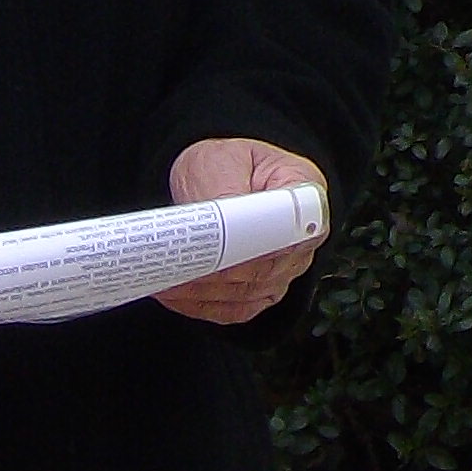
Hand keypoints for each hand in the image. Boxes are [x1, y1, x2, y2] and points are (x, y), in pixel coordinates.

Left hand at [158, 138, 329, 325]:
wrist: (217, 175)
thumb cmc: (226, 163)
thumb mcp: (223, 161)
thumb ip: (227, 192)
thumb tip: (225, 230)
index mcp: (307, 195)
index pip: (289, 230)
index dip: (254, 244)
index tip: (217, 249)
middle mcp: (303, 238)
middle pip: (265, 269)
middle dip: (217, 273)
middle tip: (177, 268)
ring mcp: (285, 269)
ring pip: (246, 293)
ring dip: (202, 292)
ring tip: (164, 280)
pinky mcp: (262, 290)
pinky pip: (235, 309)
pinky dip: (201, 306)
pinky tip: (174, 294)